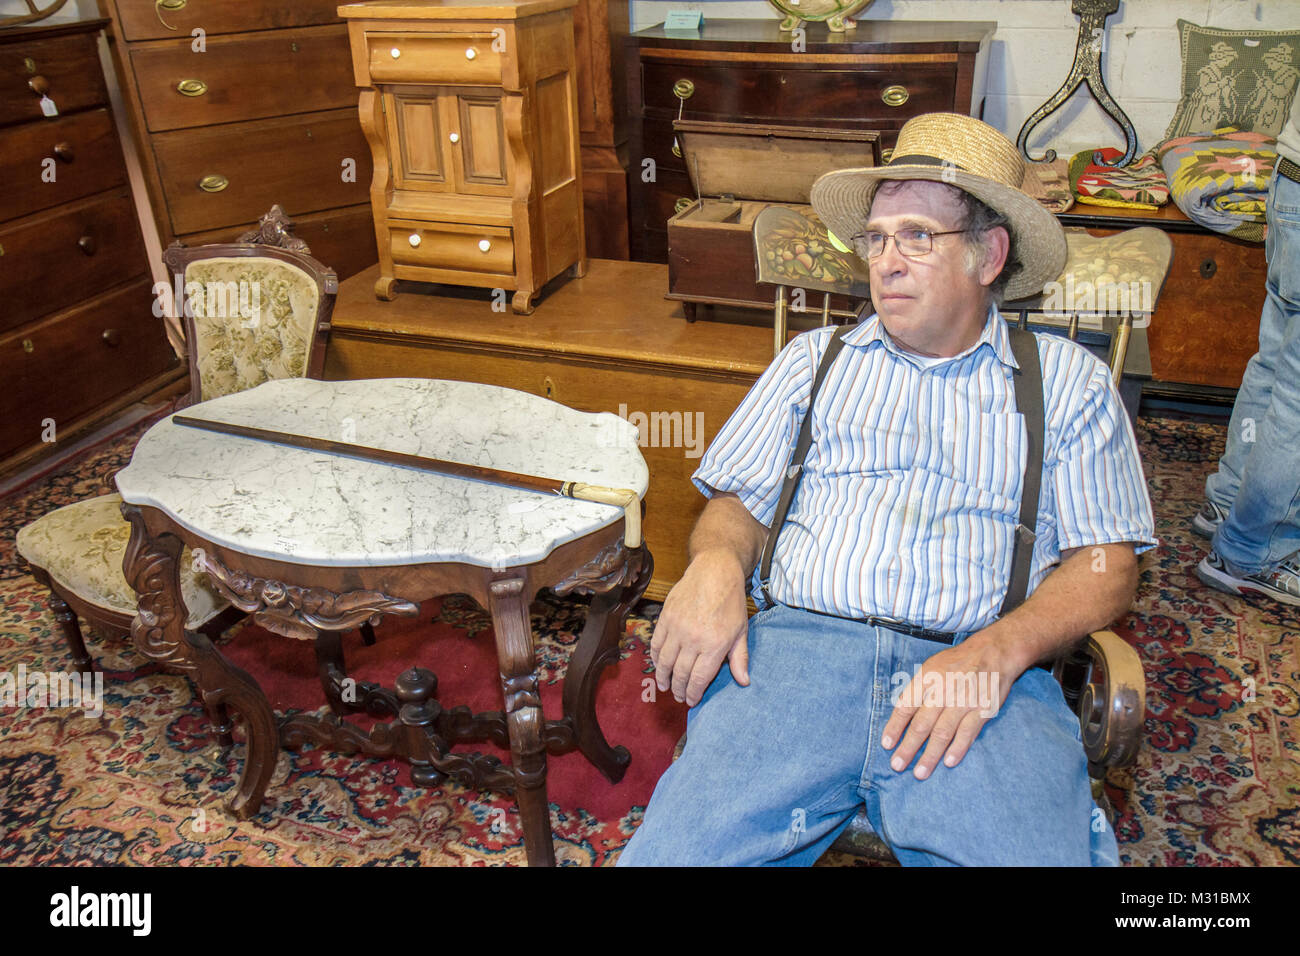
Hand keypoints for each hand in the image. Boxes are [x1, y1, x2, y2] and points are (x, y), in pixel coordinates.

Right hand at [650, 549, 750, 706]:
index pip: (698, 678)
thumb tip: (744, 682)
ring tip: (665, 686)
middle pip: (680, 673)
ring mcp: (677, 628)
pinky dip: (656, 658)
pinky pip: (656, 643)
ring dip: (663, 677)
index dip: (693, 693)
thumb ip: (740, 658)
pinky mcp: (666, 617)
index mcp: (715, 645)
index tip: (691, 700)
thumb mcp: (741, 631)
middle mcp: (694, 639)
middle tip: (678, 696)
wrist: (714, 572)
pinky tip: (658, 665)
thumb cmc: (731, 602)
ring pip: (665, 661)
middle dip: (678, 689)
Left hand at [880, 634, 1021, 779]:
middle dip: (908, 747)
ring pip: (943, 733)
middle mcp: (943, 691)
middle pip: (921, 724)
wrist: (993, 652)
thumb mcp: (931, 667)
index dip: (894, 727)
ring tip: (919, 773)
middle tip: (897, 765)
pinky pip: (968, 732)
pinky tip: (948, 762)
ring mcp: (963, 701)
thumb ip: (918, 689)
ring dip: (930, 755)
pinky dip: (958, 748)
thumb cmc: (958, 662)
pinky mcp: (982, 710)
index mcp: (926, 679)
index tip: (886, 744)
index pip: (905, 706)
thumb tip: (902, 714)